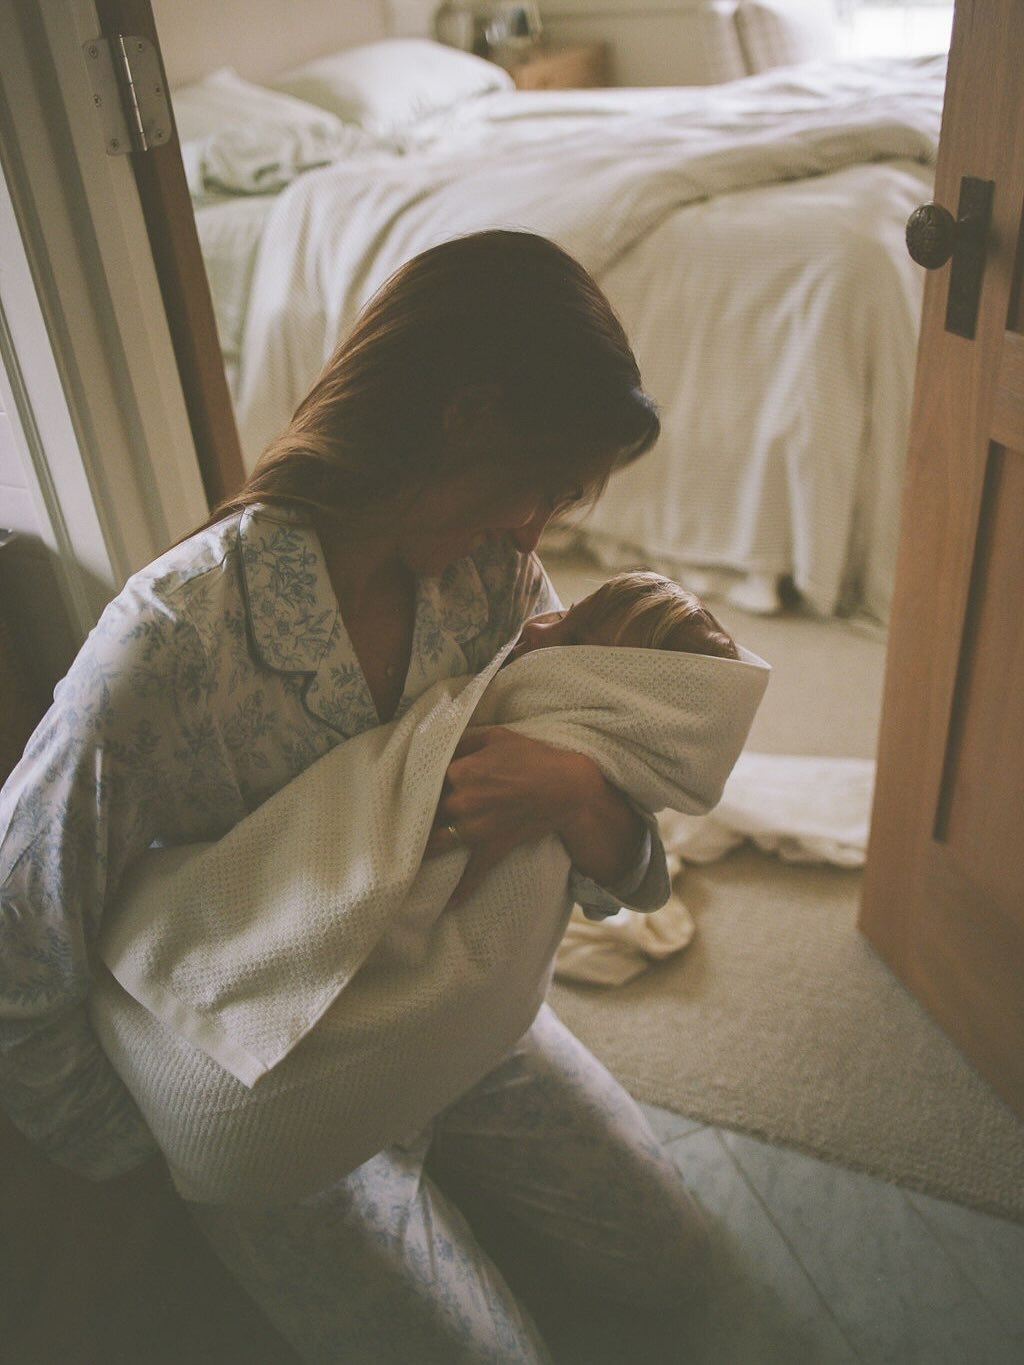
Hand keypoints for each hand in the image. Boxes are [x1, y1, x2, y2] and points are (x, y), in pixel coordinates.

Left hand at [424, 726, 643, 903]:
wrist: (567, 790)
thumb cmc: (532, 757)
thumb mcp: (496, 737)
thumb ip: (464, 742)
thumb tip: (442, 747)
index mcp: (459, 771)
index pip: (425, 778)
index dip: (418, 782)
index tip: (407, 787)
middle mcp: (461, 802)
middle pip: (427, 811)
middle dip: (417, 814)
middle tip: (400, 820)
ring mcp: (475, 829)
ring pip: (437, 844)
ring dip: (422, 851)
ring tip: (404, 859)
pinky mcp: (491, 848)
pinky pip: (472, 874)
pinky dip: (460, 891)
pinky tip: (448, 903)